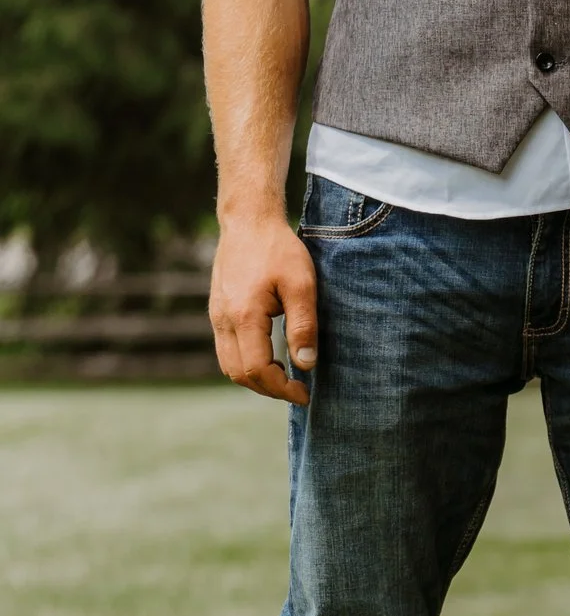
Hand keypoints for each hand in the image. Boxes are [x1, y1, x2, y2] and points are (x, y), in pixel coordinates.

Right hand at [209, 211, 316, 404]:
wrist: (248, 222)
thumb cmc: (279, 250)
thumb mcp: (302, 286)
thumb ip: (304, 326)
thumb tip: (306, 365)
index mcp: (244, 316)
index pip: (257, 369)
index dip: (281, 389)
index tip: (305, 393)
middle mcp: (223, 319)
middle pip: (238, 373)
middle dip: (268, 389)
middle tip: (298, 391)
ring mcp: (216, 316)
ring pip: (228, 365)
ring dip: (255, 379)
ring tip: (285, 379)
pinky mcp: (217, 311)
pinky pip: (226, 350)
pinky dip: (246, 363)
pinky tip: (271, 360)